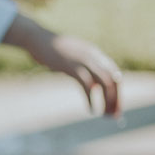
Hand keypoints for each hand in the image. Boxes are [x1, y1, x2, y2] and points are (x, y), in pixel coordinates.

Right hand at [1, 14, 122, 117]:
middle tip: (114, 116)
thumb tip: (92, 85)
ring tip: (105, 114)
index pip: (115, 75)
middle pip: (114, 80)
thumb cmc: (51, 50)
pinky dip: (91, 99)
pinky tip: (91, 109)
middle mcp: (94, 56)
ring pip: (106, 82)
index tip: (115, 107)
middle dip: (116, 99)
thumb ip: (85, 67)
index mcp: (95, 54)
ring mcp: (84, 60)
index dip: (117, 92)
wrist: (37, 39)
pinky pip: (88, 86)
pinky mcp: (72, 67)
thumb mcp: (73, 57)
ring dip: (108, 100)